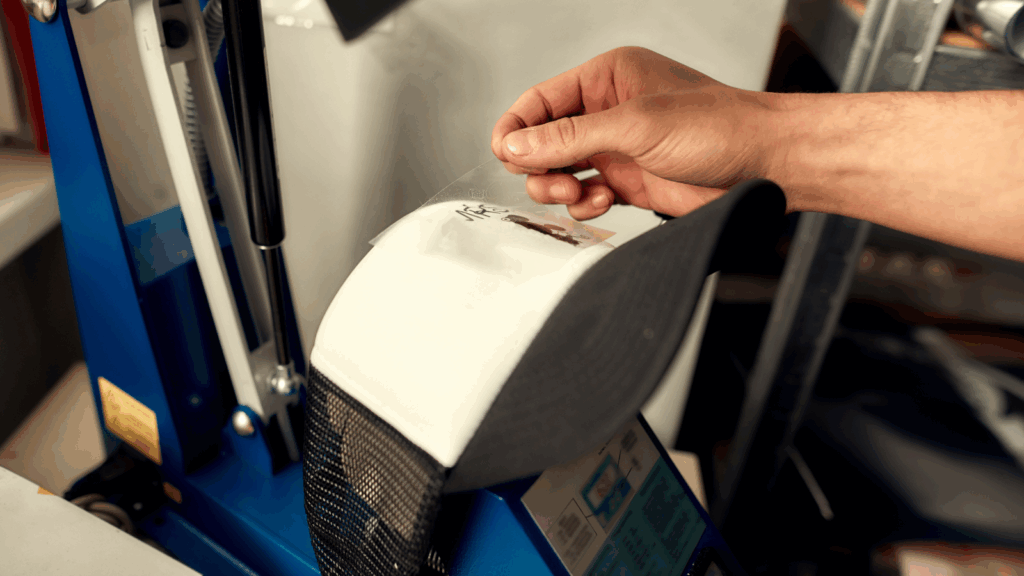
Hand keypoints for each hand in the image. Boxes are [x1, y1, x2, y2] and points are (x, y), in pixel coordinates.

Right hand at [491, 47, 782, 219]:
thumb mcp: (635, 124)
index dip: (516, 128)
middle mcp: (607, 111)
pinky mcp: (628, 182)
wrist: (765, 164)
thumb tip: (517, 146)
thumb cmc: (719, 126)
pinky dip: (584, 203)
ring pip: (559, 171)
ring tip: (578, 193)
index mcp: (607, 78)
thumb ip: (571, 136)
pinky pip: (584, 194)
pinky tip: (604, 201)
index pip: (540, 101)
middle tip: (552, 181)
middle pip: (543, 140)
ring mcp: (617, 148)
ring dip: (559, 187)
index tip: (504, 155)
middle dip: (538, 164)